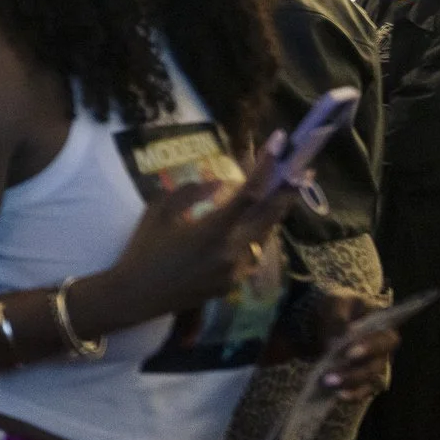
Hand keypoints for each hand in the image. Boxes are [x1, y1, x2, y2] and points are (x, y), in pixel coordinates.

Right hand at [85, 176, 296, 332]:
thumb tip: (219, 184)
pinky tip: (256, 226)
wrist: (135, 296)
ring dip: (275, 213)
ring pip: (265, 236)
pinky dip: (257, 236)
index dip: (267, 167)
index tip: (279, 144)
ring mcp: (235, 271)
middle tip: (303, 171)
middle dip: (288, 191)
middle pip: (270, 216)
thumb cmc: (143, 250)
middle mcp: (231, 251)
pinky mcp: (232, 285)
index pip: (249, 193)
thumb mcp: (158, 211)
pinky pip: (252, 255)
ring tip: (284, 193)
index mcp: (212, 230)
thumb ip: (191, 192)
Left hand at [308, 291, 399, 399]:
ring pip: (369, 380)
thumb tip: (340, 336)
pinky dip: (351, 395)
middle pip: (377, 365)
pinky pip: (362, 391)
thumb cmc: (337, 307)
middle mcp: (383, 350)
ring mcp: (373, 366)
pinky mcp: (362, 379)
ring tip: (328, 384)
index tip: (349, 353)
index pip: (385, 340)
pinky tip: (336, 396)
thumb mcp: (335, 303)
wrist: (325, 318)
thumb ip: (338, 317)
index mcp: (383, 327)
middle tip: (331, 376)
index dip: (370, 347)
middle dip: (355, 372)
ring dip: (349, 385)